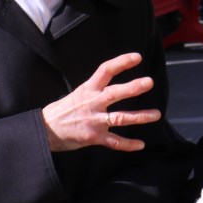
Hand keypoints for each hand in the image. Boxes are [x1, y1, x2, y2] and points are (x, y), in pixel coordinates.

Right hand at [40, 53, 160, 151]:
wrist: (45, 130)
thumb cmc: (64, 110)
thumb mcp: (79, 93)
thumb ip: (96, 88)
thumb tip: (113, 78)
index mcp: (88, 89)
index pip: (105, 70)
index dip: (121, 62)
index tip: (137, 57)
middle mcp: (92, 103)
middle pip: (115, 93)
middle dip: (133, 88)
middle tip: (149, 82)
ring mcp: (93, 121)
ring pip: (120, 118)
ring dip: (140, 117)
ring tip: (156, 114)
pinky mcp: (93, 137)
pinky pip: (114, 142)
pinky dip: (128, 144)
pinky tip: (140, 144)